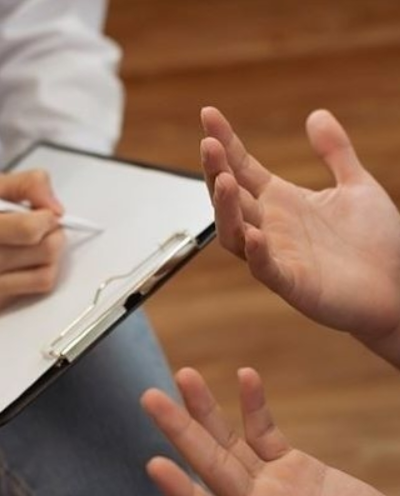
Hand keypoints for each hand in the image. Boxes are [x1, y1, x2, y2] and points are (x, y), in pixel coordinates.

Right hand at [0, 169, 65, 314]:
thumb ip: (29, 184)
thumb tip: (56, 208)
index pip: (30, 229)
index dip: (48, 219)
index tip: (45, 214)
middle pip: (45, 252)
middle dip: (54, 236)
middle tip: (44, 229)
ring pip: (46, 276)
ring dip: (50, 259)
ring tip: (36, 247)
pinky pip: (33, 291)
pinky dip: (37, 276)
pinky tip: (24, 265)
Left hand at [142, 367, 389, 495]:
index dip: (181, 489)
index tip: (154, 464)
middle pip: (209, 463)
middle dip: (179, 429)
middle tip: (149, 397)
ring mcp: (272, 485)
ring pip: (230, 441)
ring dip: (207, 408)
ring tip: (185, 375)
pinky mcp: (294, 468)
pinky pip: (266, 434)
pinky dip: (255, 405)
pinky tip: (245, 377)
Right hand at [200, 107, 399, 343]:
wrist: (399, 287)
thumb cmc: (376, 243)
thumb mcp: (357, 186)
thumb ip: (336, 152)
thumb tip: (317, 115)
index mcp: (282, 201)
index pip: (243, 167)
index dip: (225, 142)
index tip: (209, 115)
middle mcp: (271, 225)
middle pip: (230, 196)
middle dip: (215, 170)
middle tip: (208, 144)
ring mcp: (277, 253)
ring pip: (234, 232)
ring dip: (225, 208)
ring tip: (224, 181)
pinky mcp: (292, 282)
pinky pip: (265, 268)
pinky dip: (256, 254)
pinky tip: (253, 235)